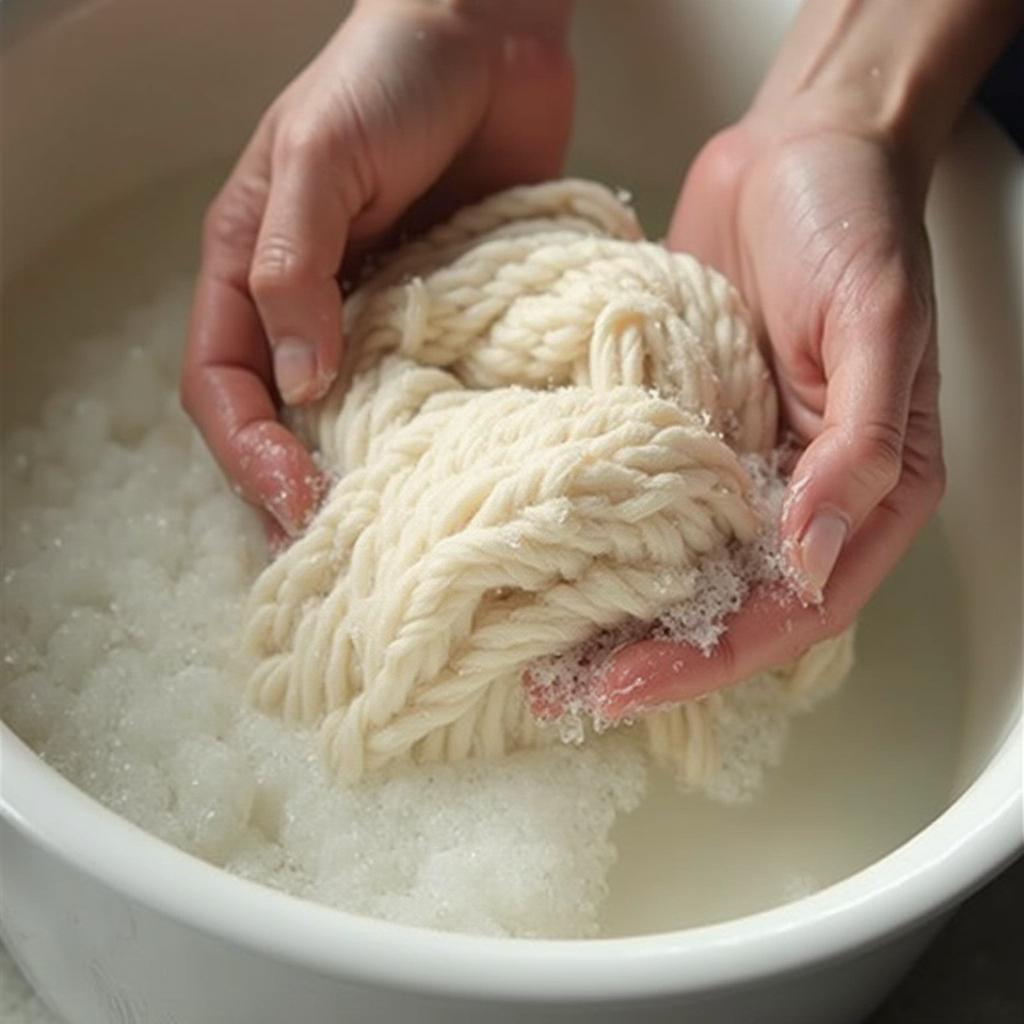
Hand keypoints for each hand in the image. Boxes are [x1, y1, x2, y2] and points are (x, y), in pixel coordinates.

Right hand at [181, 0, 573, 538]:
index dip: (246, 449)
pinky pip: (428, 390)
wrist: (490, 39)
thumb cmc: (389, 78)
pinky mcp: (444, 317)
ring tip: (390, 537)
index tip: (294, 498)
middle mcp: (307, 304)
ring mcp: (378, 315)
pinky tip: (452, 475)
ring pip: (354, 418)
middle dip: (294, 486)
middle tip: (333, 550)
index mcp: (250, 267)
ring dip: (364, 478)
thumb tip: (300, 380)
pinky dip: (431, 437)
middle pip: (281, 417)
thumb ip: (296, 263)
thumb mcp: (322, 158)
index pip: (221, 382)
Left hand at [595, 105, 944, 719]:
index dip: (714, 659)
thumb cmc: (854, 223)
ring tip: (533, 649)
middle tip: (562, 693)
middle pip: (726, 606)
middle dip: (651, 657)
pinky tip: (539, 558)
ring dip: (613, 612)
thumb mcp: (875, 325)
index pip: (793, 609)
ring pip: (676, 566)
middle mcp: (795, 492)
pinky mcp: (679, 427)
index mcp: (863, 490)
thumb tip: (811, 554)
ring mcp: (731, 463)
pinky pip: (638, 498)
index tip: (628, 687)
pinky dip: (596, 536)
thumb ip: (859, 445)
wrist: (796, 147)